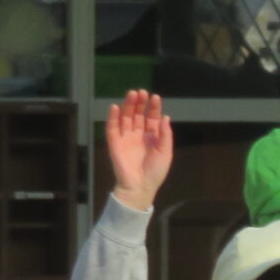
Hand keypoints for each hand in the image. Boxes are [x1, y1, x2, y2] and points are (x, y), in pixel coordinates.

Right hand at [103, 90, 173, 206]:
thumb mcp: (165, 152)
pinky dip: (113, 117)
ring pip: (126, 118)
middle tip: (142, 92)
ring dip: (128, 106)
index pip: (152, 118)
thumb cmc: (156, 171)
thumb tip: (166, 117)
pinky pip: (112, 128)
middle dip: (140, 103)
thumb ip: (165, 135)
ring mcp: (126, 138)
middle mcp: (139, 135)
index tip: (155, 97)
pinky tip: (116, 107)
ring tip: (132, 94)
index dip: (153, 108)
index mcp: (152, 137)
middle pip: (138, 115)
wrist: (141, 186)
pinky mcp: (115, 143)